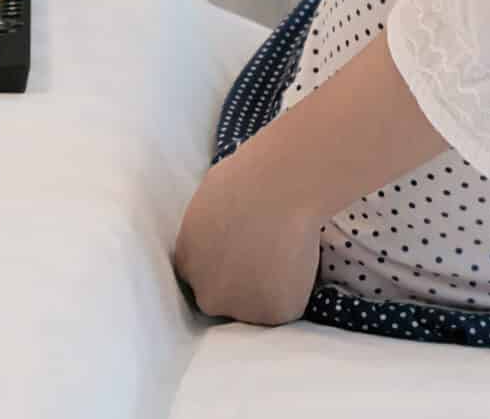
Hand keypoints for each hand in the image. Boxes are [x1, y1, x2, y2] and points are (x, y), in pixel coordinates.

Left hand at [173, 146, 321, 325]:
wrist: (280, 188)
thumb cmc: (249, 175)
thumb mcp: (212, 199)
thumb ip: (213, 227)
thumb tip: (229, 223)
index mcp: (187, 262)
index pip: (204, 275)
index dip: (228, 264)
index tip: (247, 251)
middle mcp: (206, 293)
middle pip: (225, 298)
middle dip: (245, 283)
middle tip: (271, 254)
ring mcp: (239, 308)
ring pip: (258, 306)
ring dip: (271, 288)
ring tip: (291, 252)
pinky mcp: (272, 314)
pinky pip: (288, 306)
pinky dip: (298, 288)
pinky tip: (302, 258)